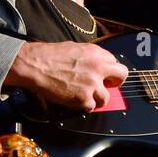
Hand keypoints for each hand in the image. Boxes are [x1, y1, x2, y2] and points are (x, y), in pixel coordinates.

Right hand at [5, 41, 128, 111]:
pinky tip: (73, 100)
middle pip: (122, 76)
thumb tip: (96, 66)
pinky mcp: (83, 98)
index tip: (104, 76)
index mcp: (96, 53)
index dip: (109, 71)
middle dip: (115, 83)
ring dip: (96, 99)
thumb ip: (90, 58)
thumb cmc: (49, 56)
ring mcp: (92, 84)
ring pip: (106, 98)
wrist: (35, 65)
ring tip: (84, 97)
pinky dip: (83, 106)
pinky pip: (90, 107)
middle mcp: (98, 67)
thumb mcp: (75, 49)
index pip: (115, 63)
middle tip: (106, 87)